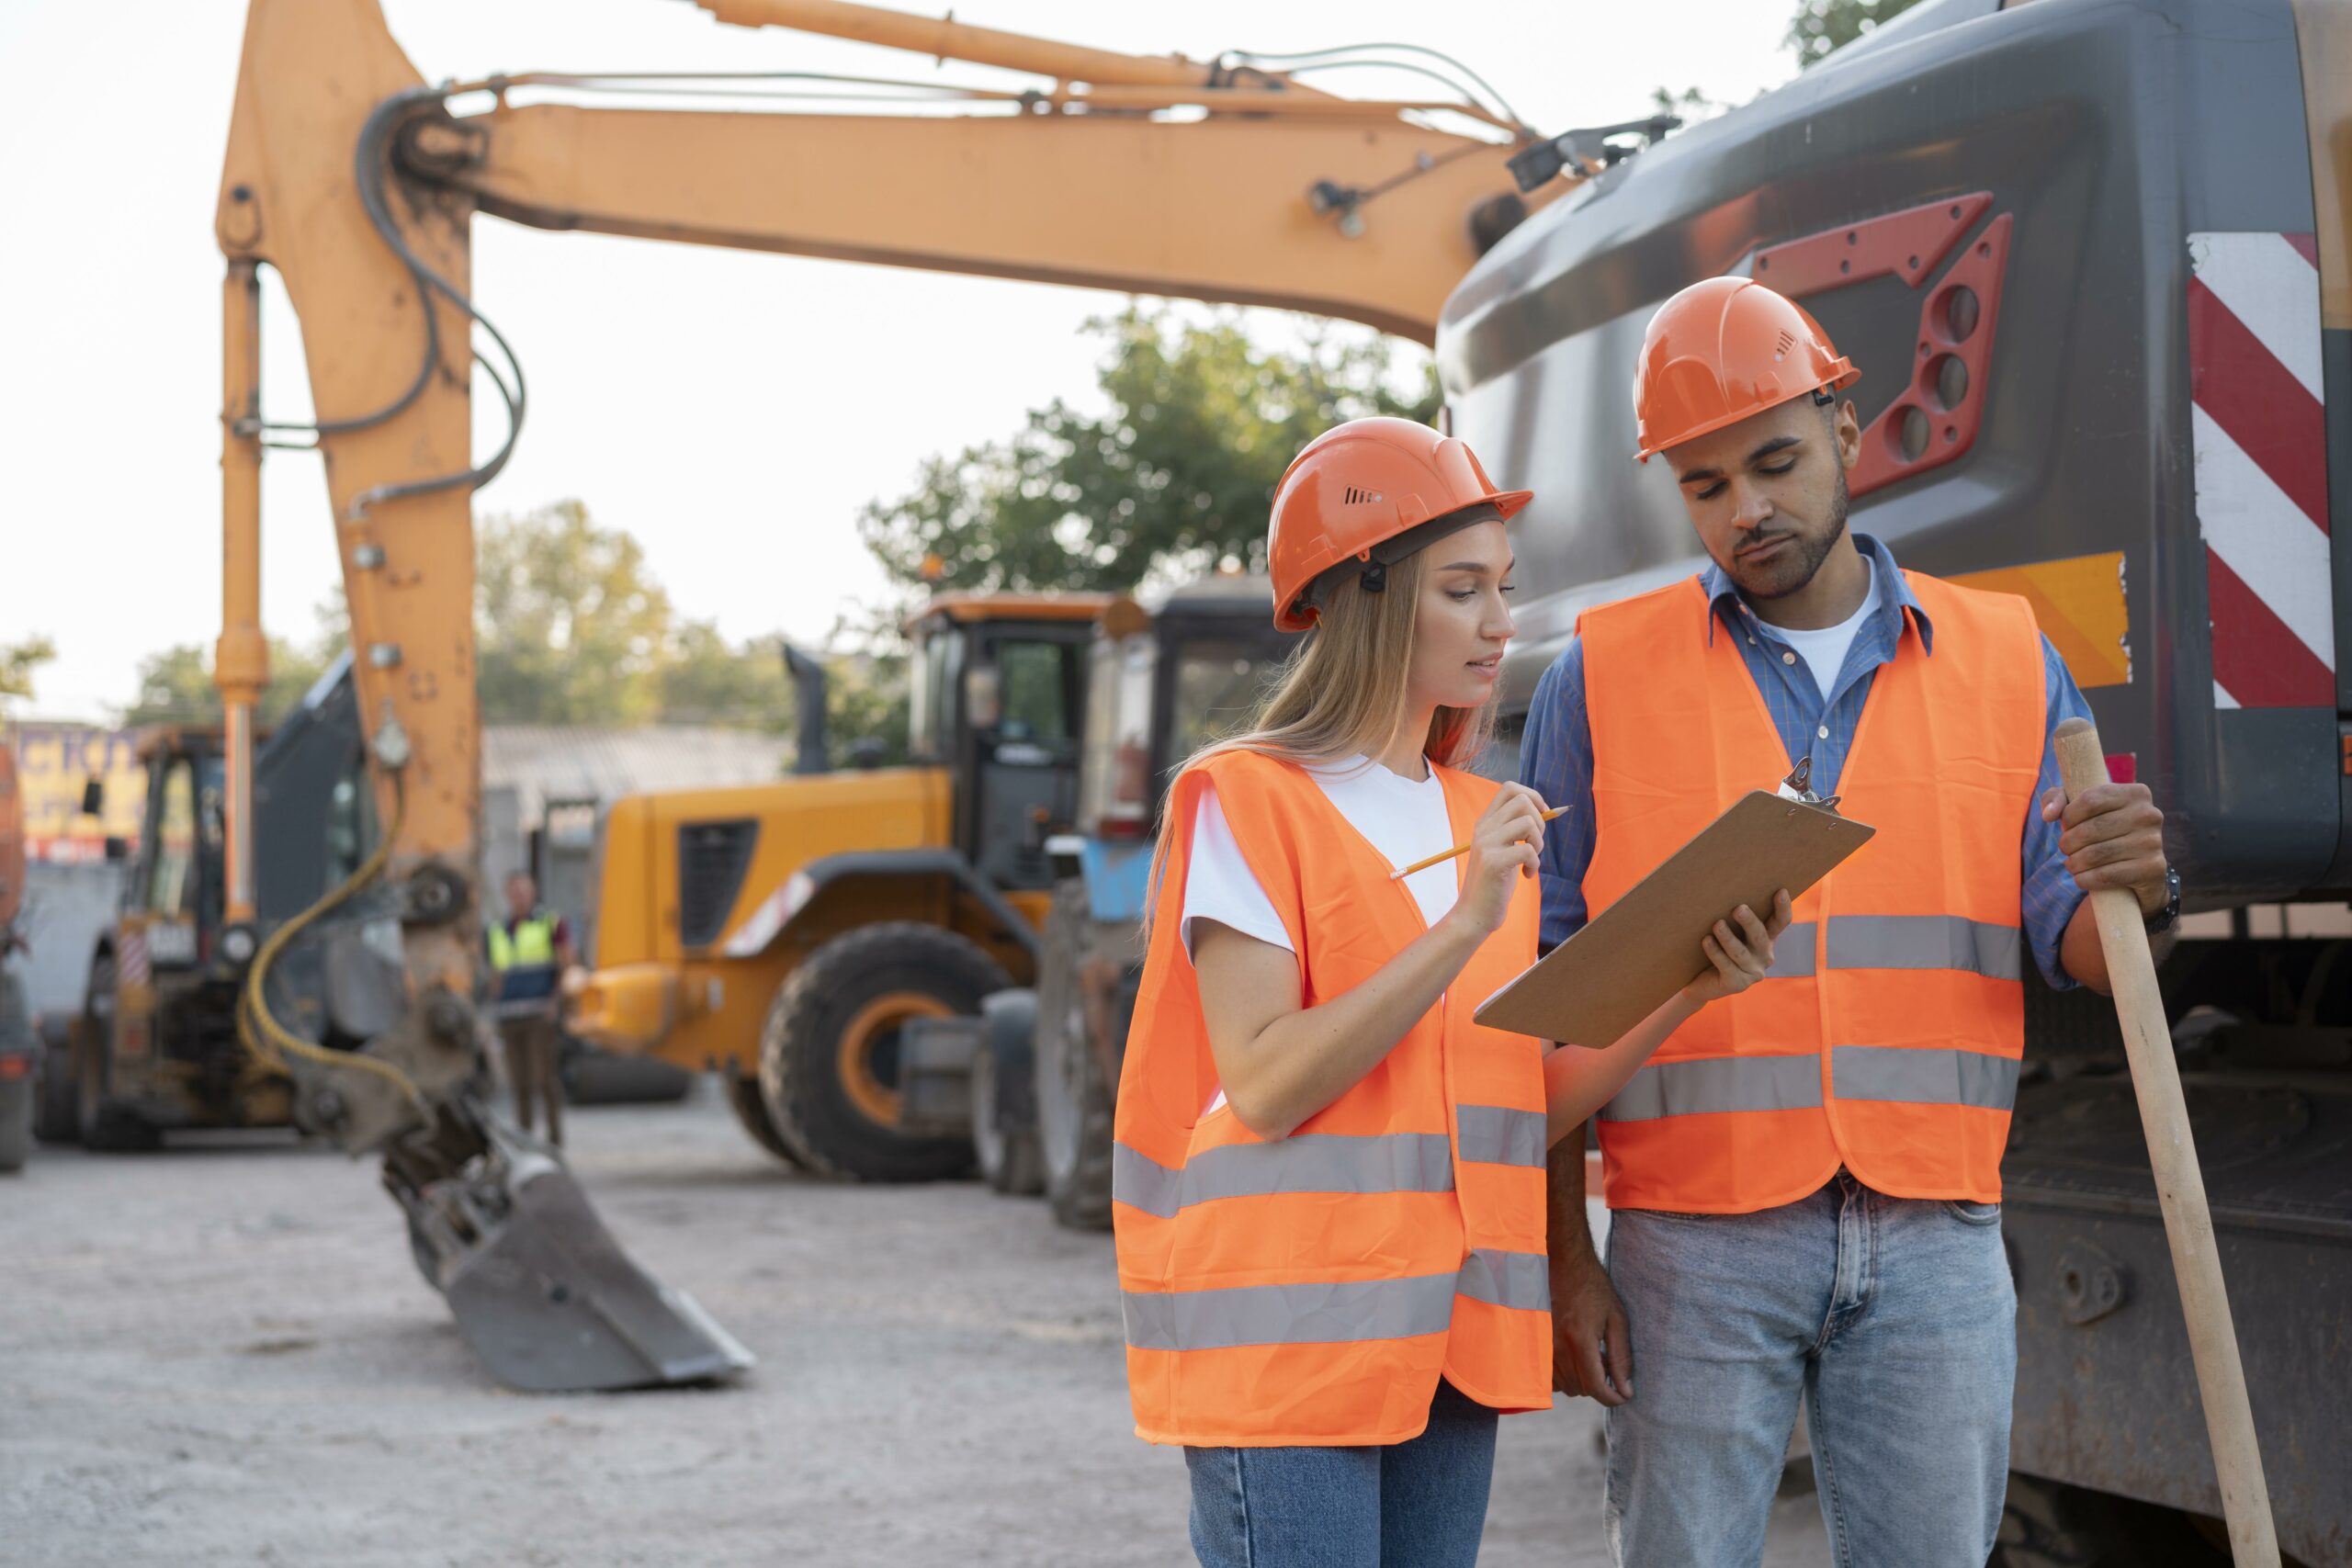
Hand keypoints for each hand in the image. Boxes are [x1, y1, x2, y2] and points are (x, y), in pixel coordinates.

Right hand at [1449, 783, 1548, 938]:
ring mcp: (1486, 844)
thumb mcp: (1502, 849)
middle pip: (1522, 800)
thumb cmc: (1494, 882)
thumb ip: (1514, 829)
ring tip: (1531, 859)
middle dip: (1539, 820)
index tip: (1540, 818)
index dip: (1533, 796)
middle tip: (1534, 843)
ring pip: (1527, 822)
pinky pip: (1528, 851)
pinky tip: (1526, 875)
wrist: (1474, 914)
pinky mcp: (1493, 863)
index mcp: (1485, 822)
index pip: (1510, 788)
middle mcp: (1484, 828)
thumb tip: (1544, 811)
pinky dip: (1535, 864)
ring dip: (1538, 842)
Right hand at [1551, 1245, 1632, 1403]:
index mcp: (1580, 1340)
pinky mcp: (1534, 1346)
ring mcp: (1542, 1347)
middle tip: (1606, 1363)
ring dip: (1581, 1380)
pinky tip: (1573, 1359)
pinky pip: (1549, 1378)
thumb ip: (1621, 1357)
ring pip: (1565, 1386)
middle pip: (1581, 1389)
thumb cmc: (1593, 1288)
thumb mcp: (1616, 1319)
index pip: (1595, 1388)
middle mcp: (1557, 1348)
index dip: (1613, 1397)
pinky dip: (1564, 1376)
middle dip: (1599, 1385)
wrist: (1563, 1265)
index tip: (1623, 1395)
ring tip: (1590, 1358)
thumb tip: (1626, 1389)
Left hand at [1680, 890, 1791, 1005]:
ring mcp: (1752, 972)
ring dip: (1728, 937)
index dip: (1783, 908)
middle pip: (1760, 935)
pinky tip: (1706, 941)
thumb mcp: (1730, 932)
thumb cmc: (1716, 948)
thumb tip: (1724, 888)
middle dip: (1750, 921)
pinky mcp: (1737, 984)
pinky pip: (1726, 965)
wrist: (1700, 982)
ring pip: (1740, 952)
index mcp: (1766, 939)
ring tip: (1717, 924)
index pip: (1780, 923)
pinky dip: (1715, 952)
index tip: (1781, 890)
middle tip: (1738, 908)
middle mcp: (1764, 956)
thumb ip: (1733, 916)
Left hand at [2041, 783, 2168, 913]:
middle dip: (2068, 842)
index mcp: (2136, 794)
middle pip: (2090, 829)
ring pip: (2096, 854)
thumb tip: (2048, 815)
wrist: (2141, 870)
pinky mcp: (2152, 868)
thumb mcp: (2082, 808)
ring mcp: (2154, 842)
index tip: (2066, 826)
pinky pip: (2106, 875)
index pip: (2089, 800)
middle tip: (2065, 849)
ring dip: (2074, 863)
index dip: (2069, 816)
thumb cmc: (2106, 831)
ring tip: (2072, 864)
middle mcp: (2149, 814)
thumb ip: (2057, 799)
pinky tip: (2081, 879)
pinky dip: (2086, 879)